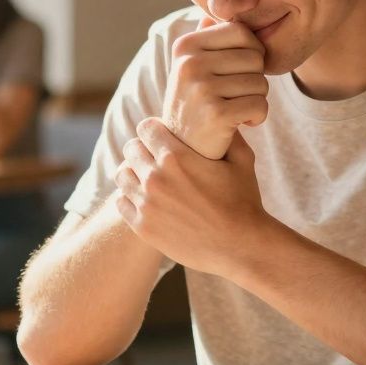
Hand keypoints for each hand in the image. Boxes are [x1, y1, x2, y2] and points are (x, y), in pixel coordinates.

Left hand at [115, 118, 274, 276]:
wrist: (240, 247)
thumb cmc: (244, 202)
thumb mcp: (242, 161)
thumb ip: (229, 135)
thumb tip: (225, 117)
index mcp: (176, 157)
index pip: (145, 128)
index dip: (155, 130)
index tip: (164, 137)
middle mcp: (156, 177)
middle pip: (131, 148)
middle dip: (144, 149)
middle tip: (157, 158)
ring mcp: (146, 204)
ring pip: (122, 174)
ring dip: (134, 173)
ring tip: (150, 178)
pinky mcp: (142, 227)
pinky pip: (121, 202)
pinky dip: (131, 198)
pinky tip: (148, 200)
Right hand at [162, 16, 268, 159]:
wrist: (183, 149)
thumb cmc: (197, 102)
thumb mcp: (194, 65)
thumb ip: (209, 34)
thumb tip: (234, 2)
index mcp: (186, 45)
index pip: (242, 32)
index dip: (251, 52)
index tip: (238, 72)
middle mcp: (189, 63)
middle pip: (255, 57)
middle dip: (255, 78)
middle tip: (236, 95)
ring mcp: (200, 88)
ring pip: (261, 83)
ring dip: (256, 100)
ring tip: (236, 109)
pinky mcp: (215, 114)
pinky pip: (260, 105)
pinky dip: (257, 117)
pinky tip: (241, 124)